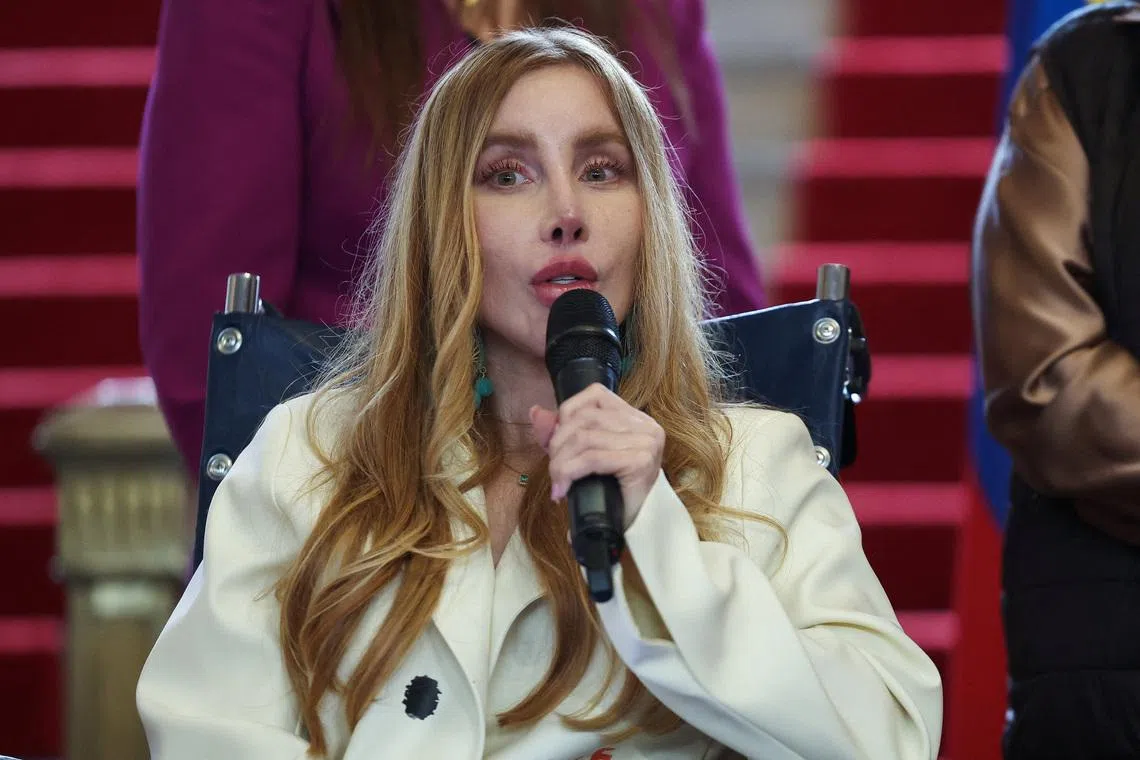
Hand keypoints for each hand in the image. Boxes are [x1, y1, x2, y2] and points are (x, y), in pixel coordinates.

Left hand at [529, 384, 664, 527]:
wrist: (641, 528)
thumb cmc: (615, 493)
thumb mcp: (587, 456)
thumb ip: (563, 432)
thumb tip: (536, 412)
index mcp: (636, 417)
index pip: (594, 396)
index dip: (566, 415)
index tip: (554, 444)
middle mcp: (645, 425)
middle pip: (584, 418)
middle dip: (558, 443)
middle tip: (555, 472)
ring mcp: (645, 442)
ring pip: (584, 437)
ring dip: (560, 461)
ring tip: (558, 481)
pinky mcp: (640, 461)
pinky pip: (592, 458)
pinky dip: (569, 471)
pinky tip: (563, 489)